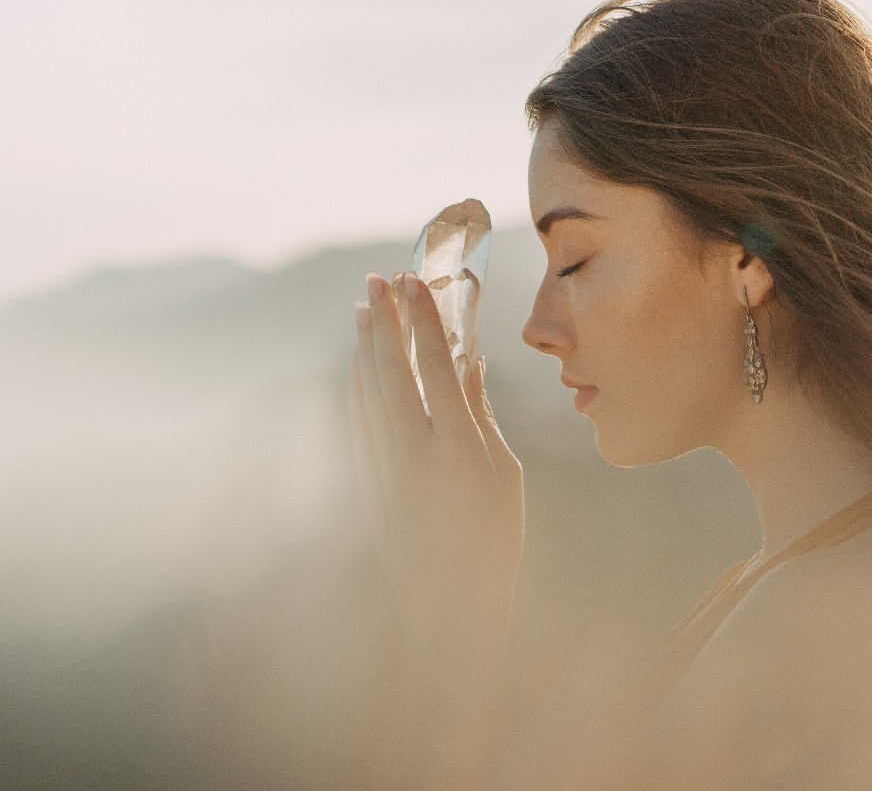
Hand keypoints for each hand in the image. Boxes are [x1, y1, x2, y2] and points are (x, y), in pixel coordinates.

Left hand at [349, 271, 523, 653]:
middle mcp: (413, 453)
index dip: (424, 319)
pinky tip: (357, 362)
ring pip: (366, 390)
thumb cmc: (492, 540)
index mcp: (457, 449)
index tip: (416, 281)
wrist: (446, 605)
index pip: (435, 366)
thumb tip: (470, 365)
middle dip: (384, 319)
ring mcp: (383, 468)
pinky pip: (357, 418)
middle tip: (379, 278)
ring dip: (364, 345)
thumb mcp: (503, 474)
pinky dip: (356, 383)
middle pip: (390, 369)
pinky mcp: (366, 482)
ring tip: (364, 307)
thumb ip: (481, 415)